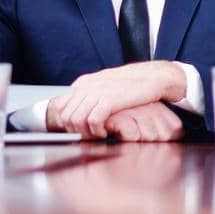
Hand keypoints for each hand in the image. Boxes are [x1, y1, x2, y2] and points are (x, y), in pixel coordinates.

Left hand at [47, 62, 185, 138]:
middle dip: (75, 131)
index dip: (67, 123)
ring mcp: (97, 91)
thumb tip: (78, 111)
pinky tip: (105, 133)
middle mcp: (87, 86)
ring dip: (85, 133)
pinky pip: (92, 121)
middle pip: (66, 115)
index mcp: (84, 82)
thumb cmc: (131, 85)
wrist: (152, 77)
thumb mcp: (106, 86)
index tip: (79, 131)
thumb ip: (90, 95)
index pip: (62, 106)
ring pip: (76, 119)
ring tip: (98, 135)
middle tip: (89, 136)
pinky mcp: (109, 99)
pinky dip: (96, 132)